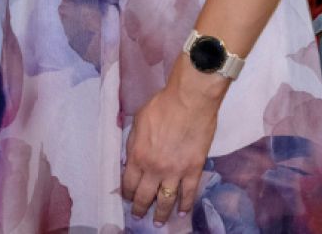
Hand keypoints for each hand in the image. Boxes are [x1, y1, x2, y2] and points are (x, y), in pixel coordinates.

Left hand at [122, 61, 222, 224]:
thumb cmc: (163, 105)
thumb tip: (130, 158)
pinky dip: (186, 205)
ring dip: (160, 214)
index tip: (128, 197)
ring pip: (165, 200)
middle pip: (144, 196)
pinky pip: (189, 193)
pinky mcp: (194, 169)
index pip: (128, 183)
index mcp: (138, 156)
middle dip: (140, 208)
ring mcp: (175, 171)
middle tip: (139, 214)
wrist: (190, 100)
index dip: (127, 193)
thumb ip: (133, 142)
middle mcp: (154, 169)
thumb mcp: (139, 121)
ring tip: (158, 222)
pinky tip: (182, 212)